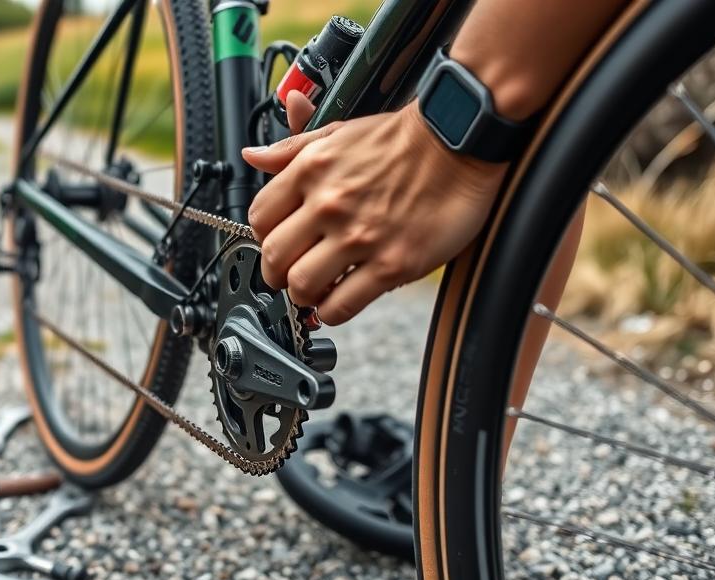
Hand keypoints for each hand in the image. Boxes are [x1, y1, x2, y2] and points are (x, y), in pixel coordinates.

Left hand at [242, 93, 507, 324]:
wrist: (460, 142)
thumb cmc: (403, 139)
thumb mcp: (339, 131)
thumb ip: (292, 147)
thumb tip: (254, 155)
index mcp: (311, 171)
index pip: (258, 218)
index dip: (263, 236)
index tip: (276, 243)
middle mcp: (329, 205)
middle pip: (273, 258)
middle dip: (276, 273)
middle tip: (290, 273)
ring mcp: (359, 238)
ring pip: (301, 287)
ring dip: (303, 295)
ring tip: (316, 289)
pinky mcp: (391, 265)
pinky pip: (342, 306)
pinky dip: (332, 312)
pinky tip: (338, 301)